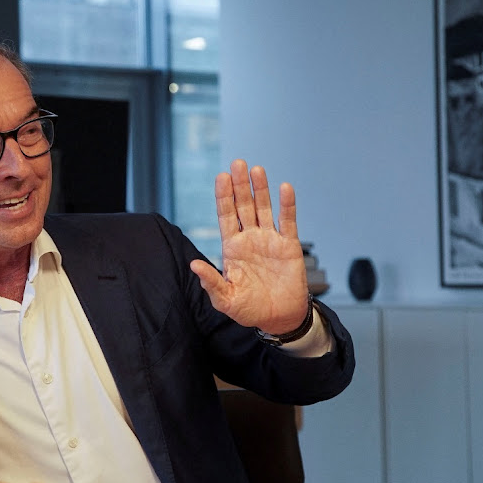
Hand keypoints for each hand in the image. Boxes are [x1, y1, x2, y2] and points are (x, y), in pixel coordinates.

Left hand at [190, 159, 309, 333]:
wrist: (279, 318)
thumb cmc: (250, 309)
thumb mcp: (226, 299)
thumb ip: (212, 282)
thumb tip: (194, 265)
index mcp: (232, 248)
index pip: (226, 217)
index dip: (224, 197)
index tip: (221, 177)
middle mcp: (250, 239)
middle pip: (244, 206)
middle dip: (240, 186)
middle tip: (237, 164)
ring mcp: (269, 240)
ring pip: (264, 208)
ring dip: (261, 189)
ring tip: (256, 170)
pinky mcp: (289, 246)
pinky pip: (288, 221)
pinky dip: (287, 205)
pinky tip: (284, 188)